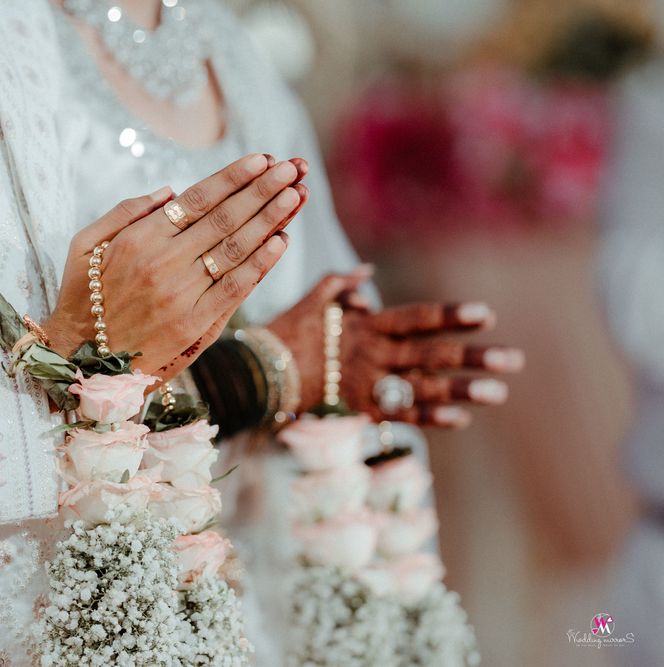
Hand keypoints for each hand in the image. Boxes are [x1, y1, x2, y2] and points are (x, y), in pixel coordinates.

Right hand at [45, 153, 308, 383]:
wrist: (81, 362)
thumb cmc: (81, 299)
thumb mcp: (85, 245)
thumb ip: (125, 212)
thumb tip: (169, 191)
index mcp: (139, 239)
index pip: (197, 199)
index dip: (233, 177)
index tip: (261, 159)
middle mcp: (164, 262)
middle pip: (224, 219)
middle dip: (262, 189)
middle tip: (291, 168)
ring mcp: (182, 294)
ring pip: (235, 249)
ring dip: (270, 219)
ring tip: (296, 195)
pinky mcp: (194, 324)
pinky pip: (235, 288)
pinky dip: (261, 264)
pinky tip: (282, 241)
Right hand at [268, 271, 524, 426]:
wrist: (260, 371)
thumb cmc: (287, 331)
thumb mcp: (313, 299)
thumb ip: (341, 283)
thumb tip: (366, 270)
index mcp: (367, 326)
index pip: (417, 319)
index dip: (450, 317)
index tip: (485, 315)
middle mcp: (374, 354)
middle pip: (430, 356)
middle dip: (473, 357)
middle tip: (513, 359)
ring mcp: (368, 384)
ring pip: (422, 388)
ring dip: (462, 391)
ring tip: (499, 393)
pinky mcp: (360, 408)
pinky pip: (399, 414)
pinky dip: (429, 416)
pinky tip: (460, 419)